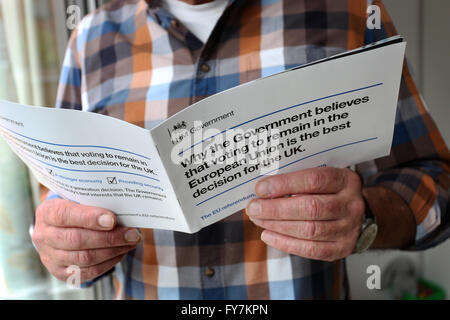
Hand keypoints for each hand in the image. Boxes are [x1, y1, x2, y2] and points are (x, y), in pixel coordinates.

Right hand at [32, 199, 140, 282]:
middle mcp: (44, 236)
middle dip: (109, 237)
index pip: (66, 215)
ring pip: (84, 258)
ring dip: (113, 251)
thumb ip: (94, 203)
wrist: (57, 229)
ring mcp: (50, 256)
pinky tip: (121, 252)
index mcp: (47, 213)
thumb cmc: (74, 210)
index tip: (112, 220)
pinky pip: (88, 272)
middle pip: (77, 240)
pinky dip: (108, 262)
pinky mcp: (61, 272)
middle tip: (132, 234)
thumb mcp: (77, 200)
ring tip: (131, 242)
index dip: (90, 218)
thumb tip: (123, 209)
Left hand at [246, 167, 364, 260]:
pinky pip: (311, 249)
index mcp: (345, 180)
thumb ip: (297, 179)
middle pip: (311, 208)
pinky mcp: (342, 248)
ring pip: (309, 230)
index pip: (314, 180)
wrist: (355, 212)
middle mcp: (351, 204)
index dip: (284, 184)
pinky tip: (268, 235)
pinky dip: (285, 243)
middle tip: (253, 207)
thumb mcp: (321, 176)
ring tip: (257, 220)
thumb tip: (264, 187)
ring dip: (277, 226)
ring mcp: (349, 228)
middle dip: (276, 209)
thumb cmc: (329, 190)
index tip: (261, 188)